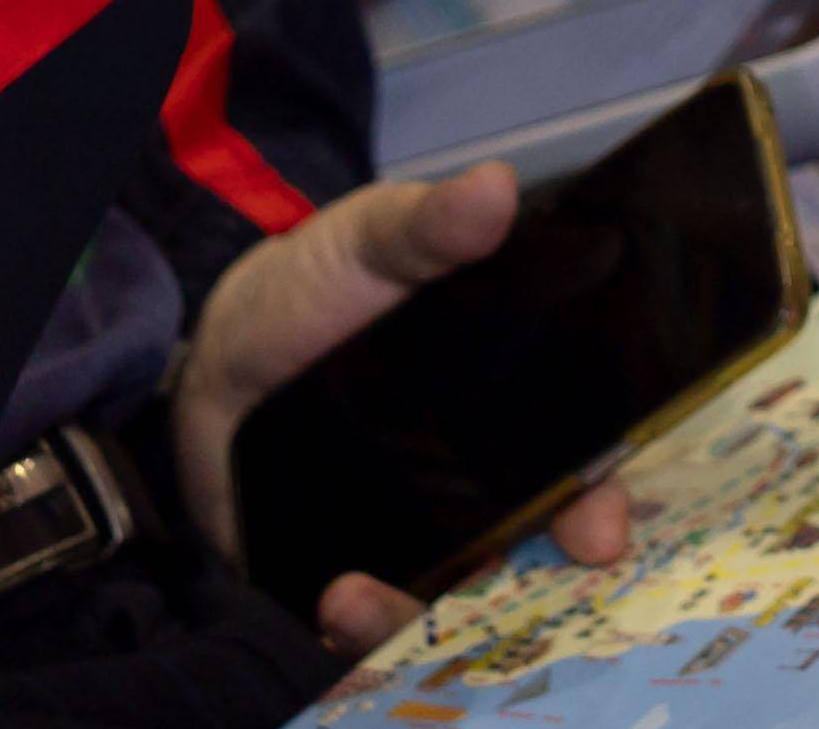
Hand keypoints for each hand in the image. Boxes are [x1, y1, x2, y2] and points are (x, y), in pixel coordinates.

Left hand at [172, 166, 641, 655]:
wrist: (220, 349)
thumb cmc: (321, 285)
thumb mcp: (372, 240)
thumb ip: (427, 226)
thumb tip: (495, 187)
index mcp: (516, 414)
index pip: (584, 474)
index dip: (599, 507)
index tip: (595, 532)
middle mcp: (483, 488)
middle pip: (529, 560)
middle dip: (524, 590)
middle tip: (485, 574)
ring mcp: (420, 537)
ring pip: (452, 608)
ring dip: (416, 617)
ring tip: (353, 596)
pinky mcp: (355, 571)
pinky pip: (377, 626)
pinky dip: (363, 632)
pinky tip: (332, 602)